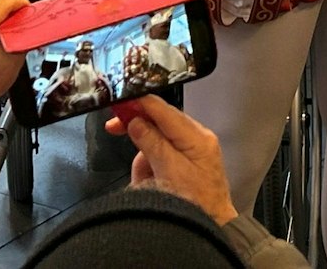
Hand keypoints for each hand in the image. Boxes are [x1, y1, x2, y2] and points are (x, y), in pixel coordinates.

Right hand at [107, 96, 237, 225]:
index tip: (121, 99)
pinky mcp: (186, 162)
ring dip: (144, 157)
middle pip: (160, 122)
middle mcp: (197, 138)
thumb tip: (135, 122)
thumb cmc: (197, 205)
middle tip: (114, 128)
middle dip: (138, 131)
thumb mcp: (170, 172)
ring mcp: (193, 150)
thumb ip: (153, 144)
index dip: (140, 102)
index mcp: (197, 137)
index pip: (164, 110)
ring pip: (157, 140)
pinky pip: (161, 156)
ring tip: (144, 180)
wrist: (212, 227)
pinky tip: (149, 183)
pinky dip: (150, 166)